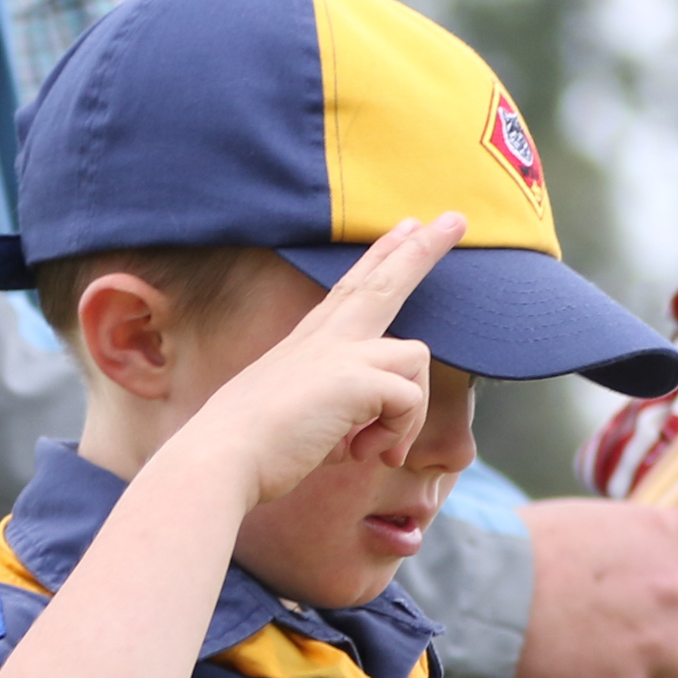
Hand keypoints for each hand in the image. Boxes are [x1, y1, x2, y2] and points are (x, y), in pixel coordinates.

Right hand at [177, 214, 457, 506]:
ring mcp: (342, 352)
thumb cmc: (255, 451)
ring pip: (417, 356)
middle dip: (423, 250)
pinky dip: (396, 435)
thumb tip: (371, 441)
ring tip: (374, 449)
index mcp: (309, 342)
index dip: (381, 256)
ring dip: (409, 413)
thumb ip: (344, 420)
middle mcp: (326, 337)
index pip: (352, 288)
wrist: (222, 458)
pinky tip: (363, 453)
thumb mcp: (308, 424)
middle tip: (456, 220)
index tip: (407, 227)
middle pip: (385, 280)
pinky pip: (410, 400)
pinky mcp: (356, 378)